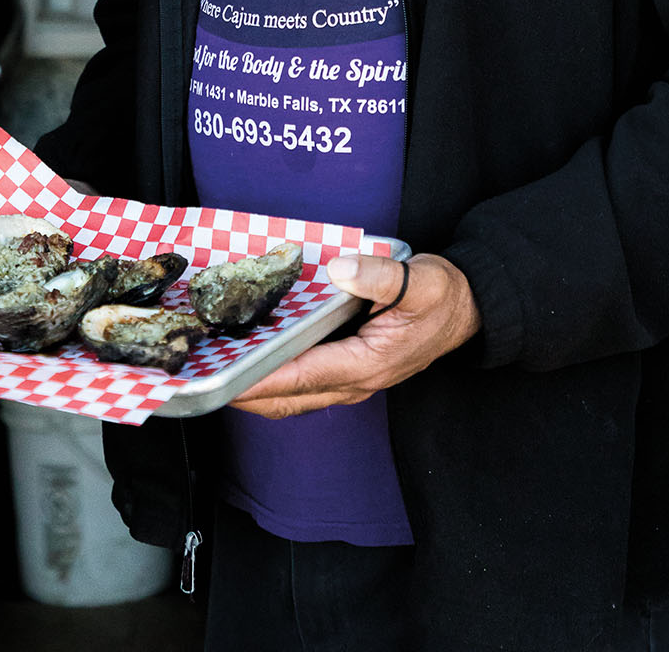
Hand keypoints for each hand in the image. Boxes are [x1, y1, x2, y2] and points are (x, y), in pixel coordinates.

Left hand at [229, 252, 480, 418]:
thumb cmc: (443, 297)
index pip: (301, 377)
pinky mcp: (348, 370)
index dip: (259, 379)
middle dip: (243, 392)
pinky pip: (303, 384)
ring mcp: (350, 380)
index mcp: (366, 364)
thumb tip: (339, 269)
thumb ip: (380, 276)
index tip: (223, 378)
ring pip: (292, 398)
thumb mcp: (420, 281)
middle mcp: (353, 381)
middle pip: (287, 399)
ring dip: (254, 389)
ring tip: (216, 370)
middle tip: (201, 377)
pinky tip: (252, 357)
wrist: (467, 311)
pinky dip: (273, 378)